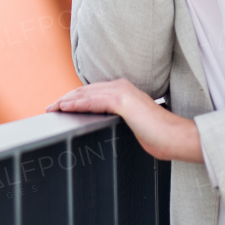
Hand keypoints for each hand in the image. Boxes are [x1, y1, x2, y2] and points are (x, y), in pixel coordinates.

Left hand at [45, 78, 203, 163]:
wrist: (175, 137)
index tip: (60, 106)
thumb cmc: (158, 136)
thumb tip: (104, 124)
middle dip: (66, 98)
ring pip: (86, 94)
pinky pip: (93, 102)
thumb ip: (119, 119)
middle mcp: (121, 86)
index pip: (92, 92)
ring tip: (52, 108)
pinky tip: (65, 108)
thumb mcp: (134, 124)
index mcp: (123, 90)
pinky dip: (77, 104)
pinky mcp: (122, 101)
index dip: (74, 98)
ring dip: (66, 101)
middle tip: (50, 108)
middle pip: (85, 91)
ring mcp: (121, 92)